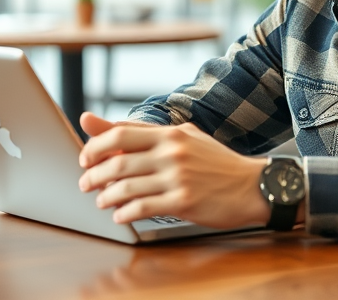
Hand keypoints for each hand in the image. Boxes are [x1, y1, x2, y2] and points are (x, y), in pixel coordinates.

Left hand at [77, 112, 269, 228]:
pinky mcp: (183, 201)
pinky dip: (125, 213)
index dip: (95, 147)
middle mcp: (171, 153)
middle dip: (94, 175)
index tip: (85, 158)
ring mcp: (177, 177)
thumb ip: (145, 132)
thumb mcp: (184, 138)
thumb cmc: (215, 162)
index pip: (120, 134)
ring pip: (126, 187)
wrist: (252, 185)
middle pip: (117, 162)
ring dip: (106, 197)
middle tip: (86, 184)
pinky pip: (143, 208)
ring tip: (101, 202)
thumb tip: (101, 122)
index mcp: (170, 134)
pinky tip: (120, 216)